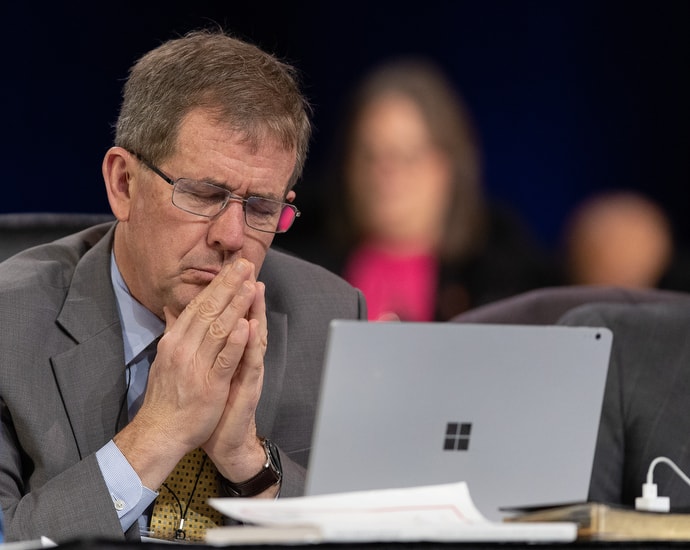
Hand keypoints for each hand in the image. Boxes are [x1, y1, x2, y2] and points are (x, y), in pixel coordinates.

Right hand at [113, 258, 261, 488]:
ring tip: (250, 286)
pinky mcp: (210, 385)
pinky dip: (236, 342)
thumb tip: (170, 307)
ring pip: (218, 330)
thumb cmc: (166, 395)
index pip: (198, 305)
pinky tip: (247, 325)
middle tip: (245, 265)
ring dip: (235, 306)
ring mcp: (196, 366)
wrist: (160, 431)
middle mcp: (183, 348)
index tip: (233, 268)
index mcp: (175, 340)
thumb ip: (173, 330)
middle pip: (209, 310)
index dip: (217, 285)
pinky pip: (224, 360)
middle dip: (229, 285)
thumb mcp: (165, 357)